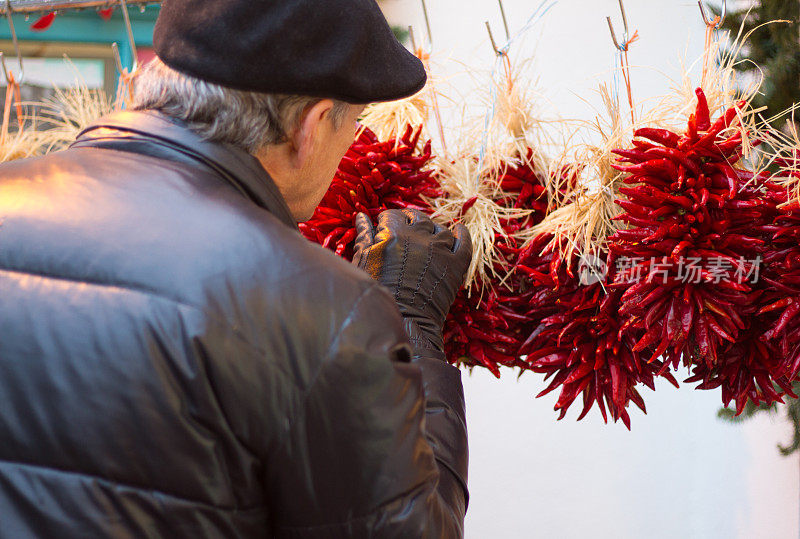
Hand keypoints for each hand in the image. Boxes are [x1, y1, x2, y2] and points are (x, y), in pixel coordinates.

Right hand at [353, 209, 471, 358]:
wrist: (404, 323)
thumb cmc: (378, 293)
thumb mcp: (364, 263)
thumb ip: (364, 236)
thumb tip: (362, 217)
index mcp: (395, 234)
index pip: (393, 215)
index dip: (388, 219)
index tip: (385, 225)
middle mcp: (420, 237)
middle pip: (418, 218)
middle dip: (410, 220)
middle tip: (405, 227)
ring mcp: (441, 251)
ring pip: (441, 229)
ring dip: (433, 228)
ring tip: (426, 234)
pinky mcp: (456, 265)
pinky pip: (464, 243)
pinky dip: (463, 235)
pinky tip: (459, 229)